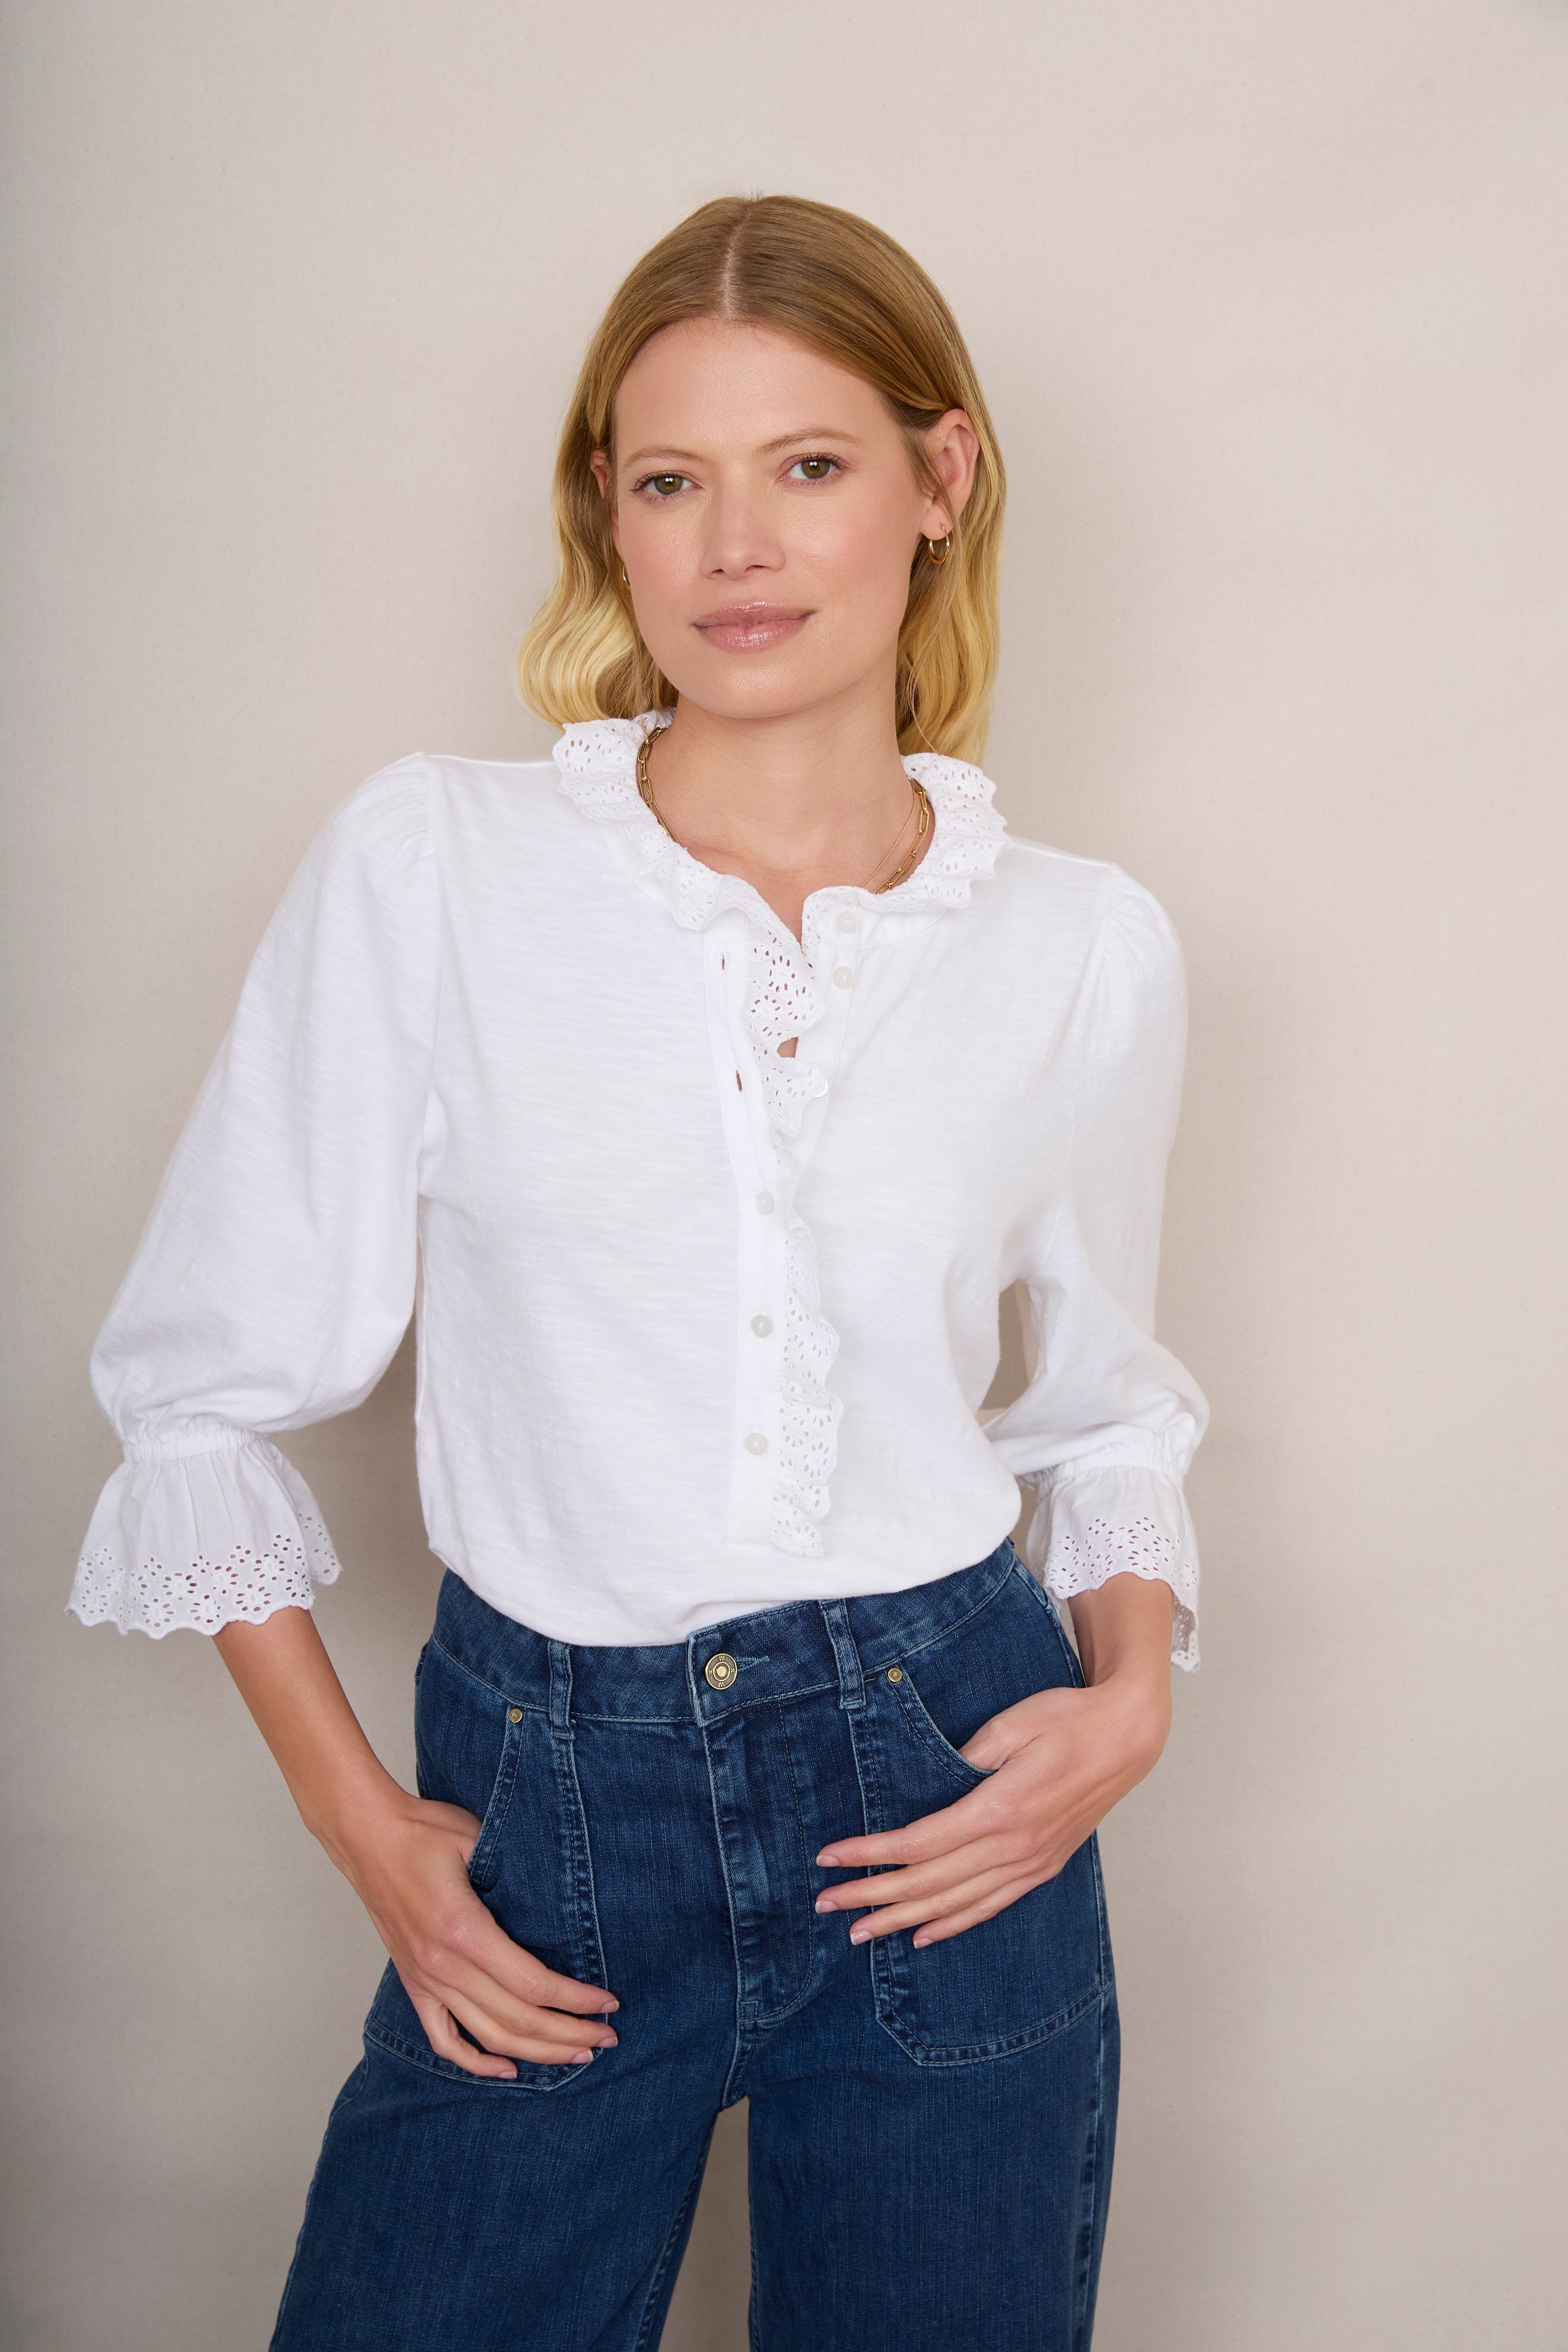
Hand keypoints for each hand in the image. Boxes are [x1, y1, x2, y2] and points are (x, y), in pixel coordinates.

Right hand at [212, 1606, 619, 2082]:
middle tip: (607, 2038)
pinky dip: (476, 2062)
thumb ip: (516, 1876)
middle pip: (517, 2020)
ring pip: (487, 2037)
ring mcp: (425, 1981)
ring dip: (536, 2052)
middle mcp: (443, 1966)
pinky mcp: (412, 1984)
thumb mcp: (477, 1839)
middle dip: (568, 2033)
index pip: (533, 1984)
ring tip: (575, 2054)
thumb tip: (565, 1903)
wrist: (366, 1835)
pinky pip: (444, 2039)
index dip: (576, 2000)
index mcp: (464, 1931)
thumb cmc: (424, 1830)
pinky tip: (506, 2069)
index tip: (609, 2002)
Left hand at [813, 1668, 1169, 1949]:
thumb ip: (966, 1759)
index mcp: (999, 1810)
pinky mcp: (1042, 1868)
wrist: (1127, 1737)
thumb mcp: (1011, 1726)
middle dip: (872, 1897)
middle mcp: (1013, 1848)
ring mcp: (1030, 1864)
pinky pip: (990, 1906)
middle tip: (827, 1905)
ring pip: (955, 1903)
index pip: (918, 1844)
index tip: (830, 1859)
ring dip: (903, 1920)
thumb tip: (927, 1787)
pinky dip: (953, 1924)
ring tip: (861, 1932)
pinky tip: (924, 1935)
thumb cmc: (1068, 1720)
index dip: (870, 1855)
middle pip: (928, 1882)